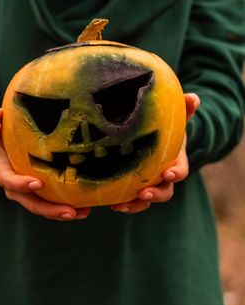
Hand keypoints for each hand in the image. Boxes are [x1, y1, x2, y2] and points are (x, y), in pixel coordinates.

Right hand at [0, 108, 90, 220]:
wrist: (2, 150)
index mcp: (3, 173)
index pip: (10, 182)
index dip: (22, 184)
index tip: (38, 183)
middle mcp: (15, 189)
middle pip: (31, 203)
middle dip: (49, 209)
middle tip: (70, 211)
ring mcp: (28, 195)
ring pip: (44, 209)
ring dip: (62, 213)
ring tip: (83, 213)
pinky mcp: (40, 196)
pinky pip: (53, 205)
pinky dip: (68, 208)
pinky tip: (87, 208)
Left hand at [111, 93, 200, 213]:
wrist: (152, 138)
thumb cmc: (164, 127)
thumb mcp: (174, 118)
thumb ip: (184, 109)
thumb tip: (193, 98)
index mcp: (174, 160)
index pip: (180, 170)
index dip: (176, 173)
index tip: (168, 173)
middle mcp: (163, 176)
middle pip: (165, 191)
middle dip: (155, 194)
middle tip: (143, 193)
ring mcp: (149, 184)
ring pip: (145, 201)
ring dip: (135, 204)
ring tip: (121, 206)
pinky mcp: (133, 189)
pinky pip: (130, 201)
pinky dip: (122, 203)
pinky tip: (111, 204)